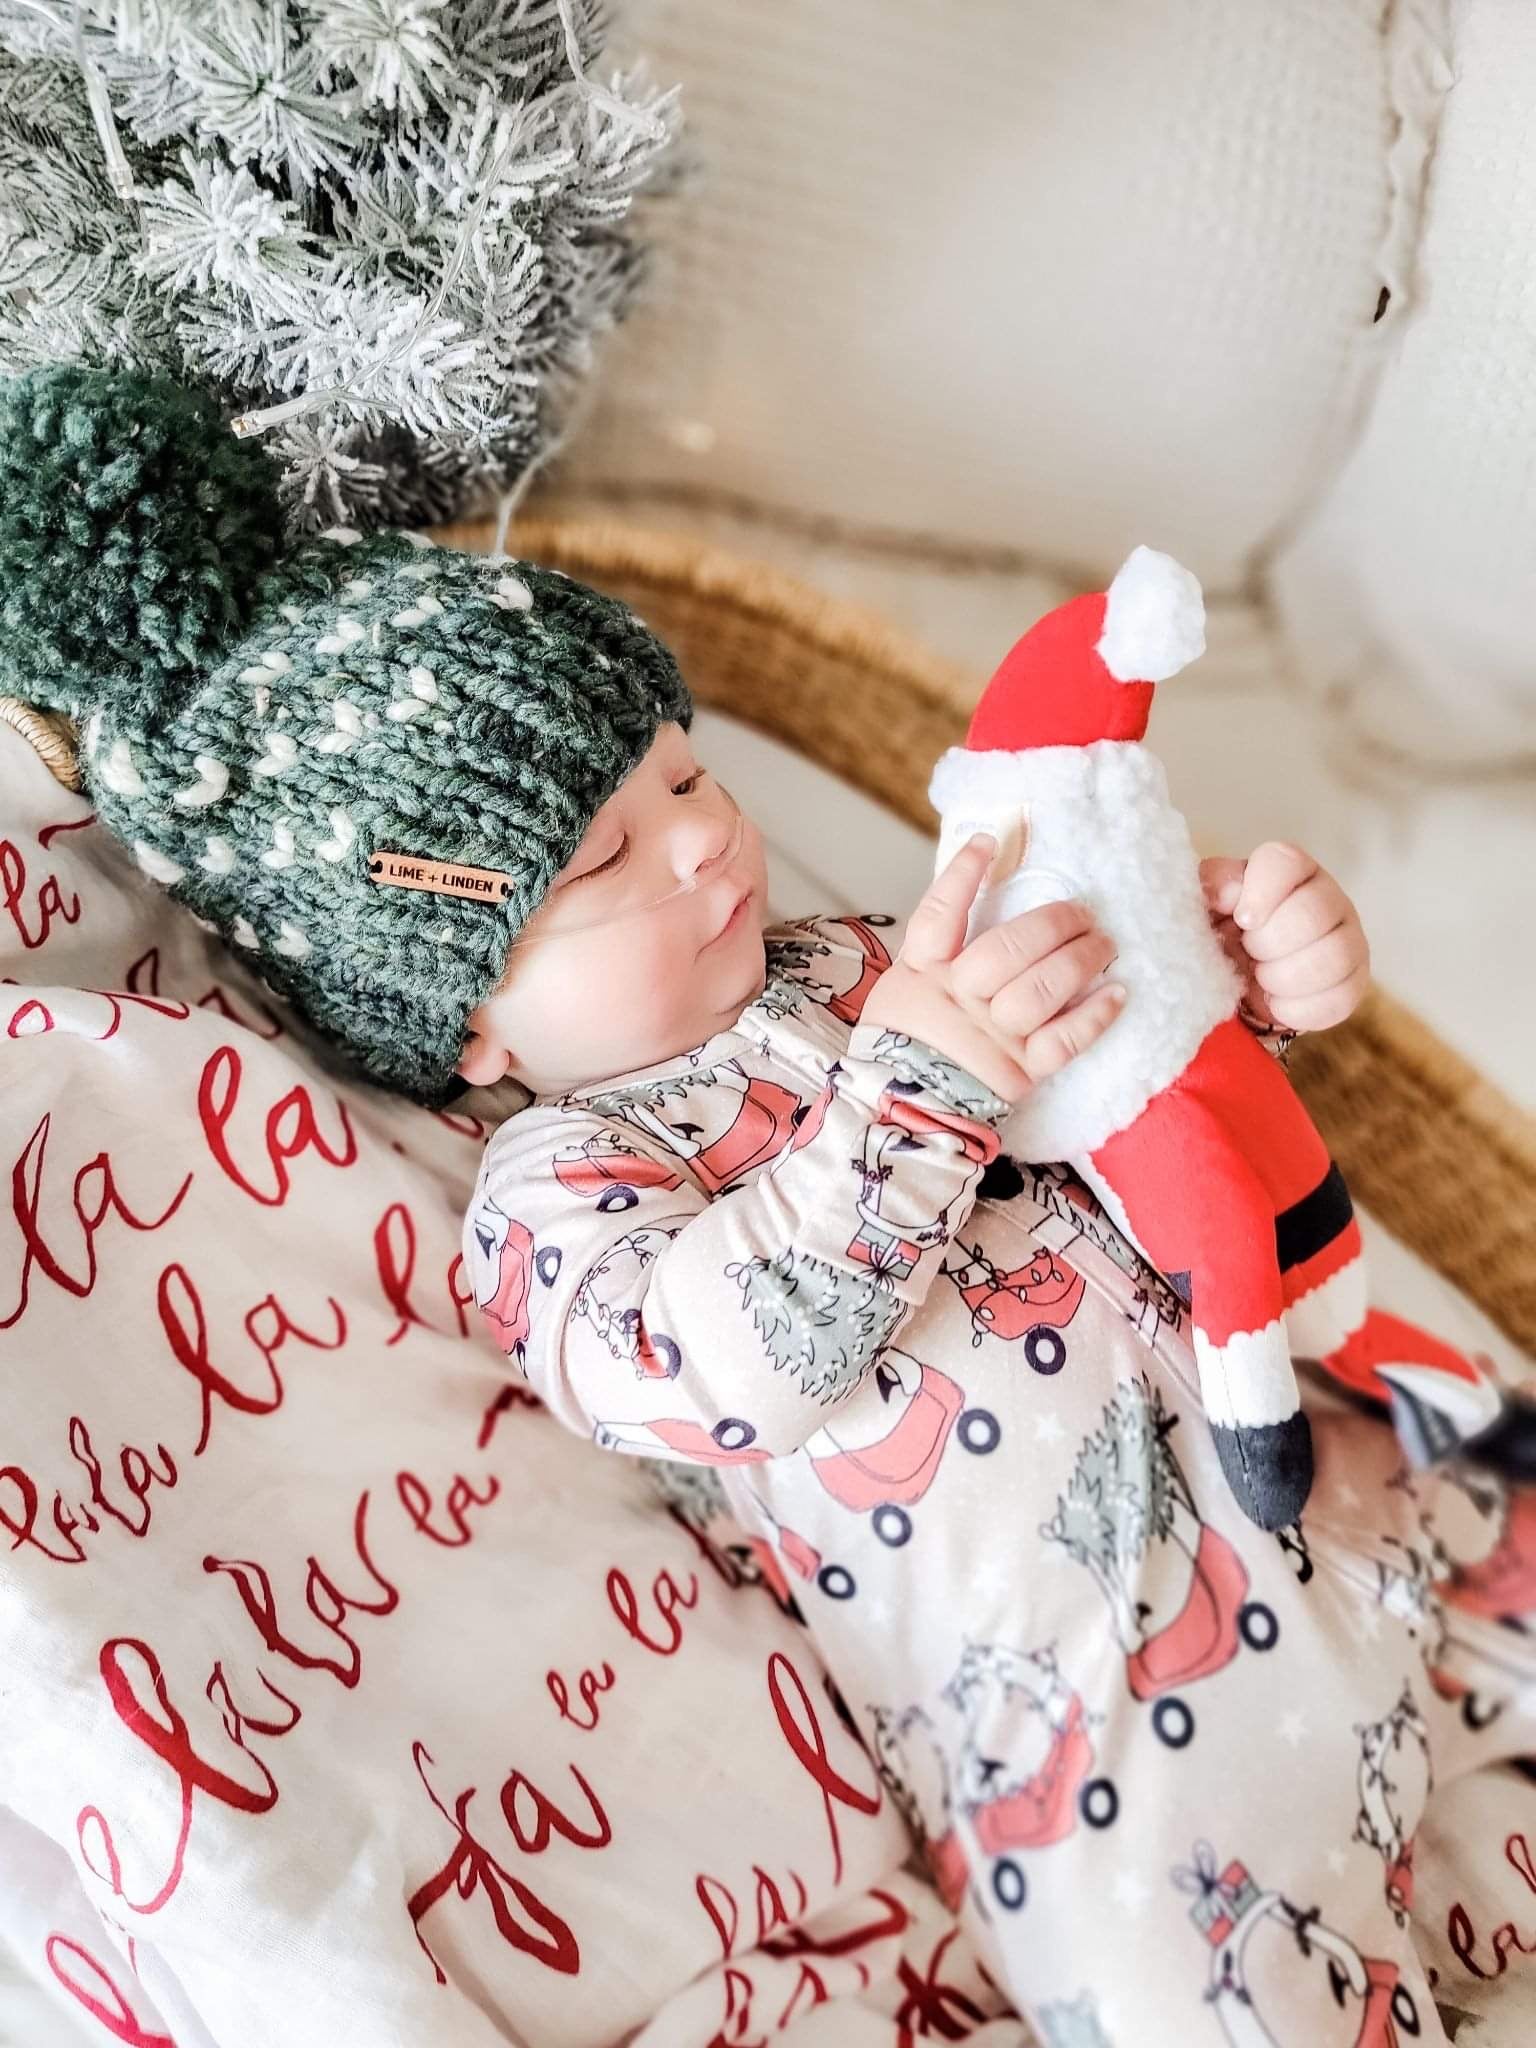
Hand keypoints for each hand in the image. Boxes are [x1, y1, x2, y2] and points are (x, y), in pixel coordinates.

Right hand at [866, 835, 1125, 1101]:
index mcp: (923, 975)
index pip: (941, 914)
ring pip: (1042, 989)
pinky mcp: (1020, 1071)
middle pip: (1007, 949)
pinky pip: (1064, 1040)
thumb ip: (932, 953)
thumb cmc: (903, 1045)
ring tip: (1103, 942)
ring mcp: (992, 1036)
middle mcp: (959, 1000)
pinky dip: (1094, 1016)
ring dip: (1080, 960)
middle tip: (1081, 911)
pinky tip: (1117, 993)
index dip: (964, 875)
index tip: (989, 841)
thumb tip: (971, 895)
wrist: (902, 1113)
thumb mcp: (900, 990)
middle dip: (1052, 923)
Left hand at [1199, 842, 1369, 1031]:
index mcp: (1289, 870)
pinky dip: (1297, 1008)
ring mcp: (1349, 939)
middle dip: (1268, 943)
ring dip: (1283, 977)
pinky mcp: (1354, 981)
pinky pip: (1338, 998)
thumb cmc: (1224, 931)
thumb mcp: (1206, 904)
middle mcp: (1328, 897)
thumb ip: (1210, 886)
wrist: (1241, 979)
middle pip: (1312, 913)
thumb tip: (1227, 893)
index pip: (1286, 862)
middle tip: (1249, 952)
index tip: (1242, 920)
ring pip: (1333, 956)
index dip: (1261, 893)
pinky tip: (1277, 1001)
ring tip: (1261, 978)